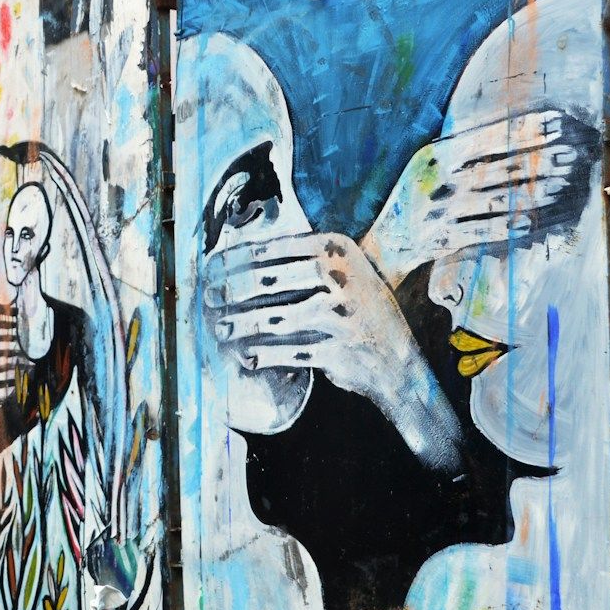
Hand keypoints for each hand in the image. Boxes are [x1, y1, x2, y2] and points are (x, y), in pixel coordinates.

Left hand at [204, 232, 462, 469]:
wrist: (399, 362)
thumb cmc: (357, 310)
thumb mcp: (343, 271)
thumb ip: (301, 260)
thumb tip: (235, 261)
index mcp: (337, 247)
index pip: (272, 248)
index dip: (235, 259)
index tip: (209, 268)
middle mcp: (341, 276)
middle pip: (267, 279)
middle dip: (230, 290)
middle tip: (209, 297)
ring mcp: (342, 314)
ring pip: (272, 318)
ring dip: (239, 325)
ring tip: (220, 329)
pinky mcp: (339, 350)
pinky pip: (287, 352)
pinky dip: (262, 356)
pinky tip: (245, 356)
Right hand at [362, 111, 585, 287]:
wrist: (386, 242)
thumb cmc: (418, 195)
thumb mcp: (428, 163)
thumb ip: (461, 149)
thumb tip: (513, 132)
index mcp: (433, 155)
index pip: (486, 138)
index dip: (523, 130)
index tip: (556, 124)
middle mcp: (436, 181)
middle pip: (497, 168)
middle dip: (538, 161)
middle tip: (570, 155)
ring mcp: (439, 211)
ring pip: (495, 200)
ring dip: (532, 194)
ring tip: (561, 186)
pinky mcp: (442, 238)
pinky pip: (483, 231)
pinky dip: (508, 227)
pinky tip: (531, 222)